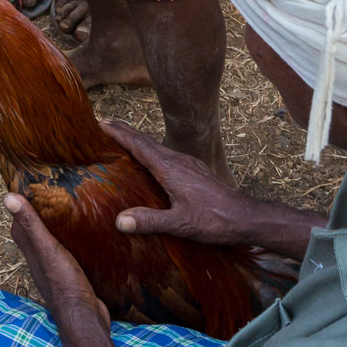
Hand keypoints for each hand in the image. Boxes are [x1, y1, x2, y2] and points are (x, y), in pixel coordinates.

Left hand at [5, 193, 110, 333]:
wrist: (85, 317)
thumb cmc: (63, 283)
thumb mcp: (47, 249)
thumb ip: (30, 225)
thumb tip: (7, 198)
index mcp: (31, 253)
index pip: (18, 227)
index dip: (20, 209)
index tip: (27, 190)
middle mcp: (40, 262)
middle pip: (34, 236)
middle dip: (38, 218)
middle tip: (50, 199)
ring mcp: (55, 271)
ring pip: (51, 247)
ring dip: (56, 232)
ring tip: (68, 214)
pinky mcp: (72, 278)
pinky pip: (68, 257)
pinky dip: (71, 245)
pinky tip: (83, 240)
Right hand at [105, 120, 272, 247]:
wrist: (246, 217)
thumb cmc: (214, 220)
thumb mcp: (180, 223)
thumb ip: (150, 221)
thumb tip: (119, 220)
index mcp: (170, 168)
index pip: (139, 145)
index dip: (119, 133)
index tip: (101, 123)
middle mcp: (178, 160)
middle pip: (146, 141)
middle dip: (124, 132)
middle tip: (105, 124)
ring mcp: (188, 164)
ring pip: (157, 147)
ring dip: (138, 141)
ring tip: (123, 140)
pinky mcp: (195, 170)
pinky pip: (167, 155)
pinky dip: (151, 151)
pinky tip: (152, 162)